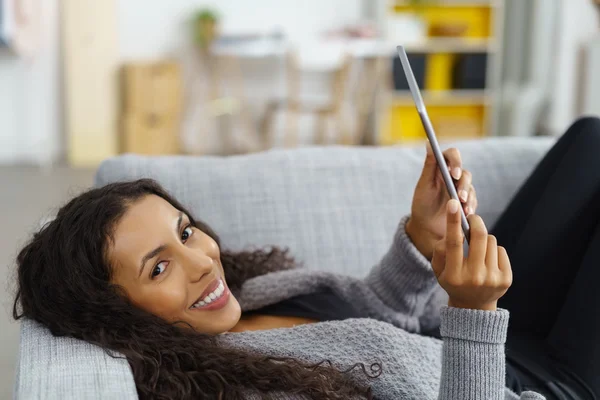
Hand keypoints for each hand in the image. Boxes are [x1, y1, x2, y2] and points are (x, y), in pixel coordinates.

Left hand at [406, 144, 477, 259]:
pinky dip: (471, 207)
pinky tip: (466, 214)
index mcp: (440, 168)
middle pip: (465, 173)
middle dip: (463, 184)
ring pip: (471, 187)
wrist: (426, 228)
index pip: (452, 155)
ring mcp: (461, 189)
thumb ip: (429, 165)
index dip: (456, 161)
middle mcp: (453, 176)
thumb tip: (429, 142)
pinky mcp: (467, 202)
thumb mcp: (424, 185)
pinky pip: (473, 201)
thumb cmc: (422, 204)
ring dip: (468, 197)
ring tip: (463, 208)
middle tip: (459, 196)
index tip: (454, 174)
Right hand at [431, 199, 511, 310]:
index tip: (453, 204)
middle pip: (478, 237)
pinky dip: (493, 250)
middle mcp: (474, 278)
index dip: (453, 221)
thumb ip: (440, 250)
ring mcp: (492, 279)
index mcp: (454, 276)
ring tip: (477, 249)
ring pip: (490, 240)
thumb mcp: (439, 269)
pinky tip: (487, 261)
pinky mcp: (506, 279)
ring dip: (483, 239)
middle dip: (476, 221)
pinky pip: (500, 250)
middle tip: (472, 218)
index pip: (453, 243)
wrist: (473, 307)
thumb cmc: (453, 281)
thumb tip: (453, 229)